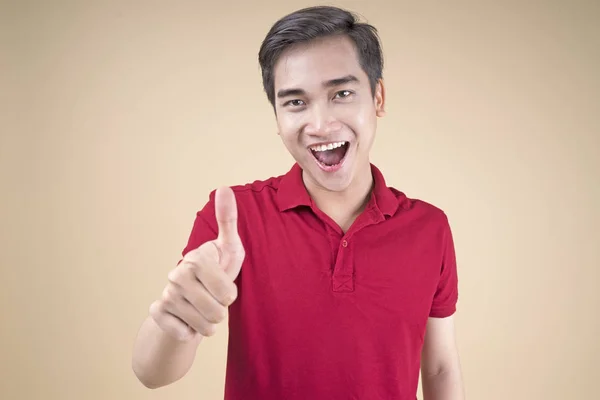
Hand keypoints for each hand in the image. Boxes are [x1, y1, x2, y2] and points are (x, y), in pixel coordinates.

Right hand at [150, 187, 244, 340]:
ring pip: (203, 326)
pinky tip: (188, 320)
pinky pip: (184, 333)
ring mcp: (166, 294)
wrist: (192, 300)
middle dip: (222, 312)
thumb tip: (225, 187)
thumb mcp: (229, 248)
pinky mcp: (158, 313)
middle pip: (216, 311)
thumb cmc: (217, 272)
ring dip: (209, 324)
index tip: (225, 287)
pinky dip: (191, 333)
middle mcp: (177, 274)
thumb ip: (228, 221)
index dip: (231, 295)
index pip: (227, 292)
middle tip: (215, 301)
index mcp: (196, 258)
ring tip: (204, 310)